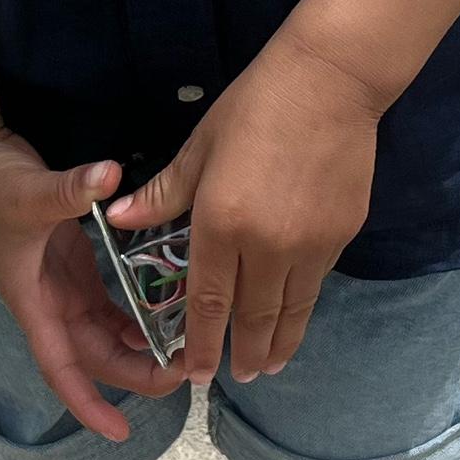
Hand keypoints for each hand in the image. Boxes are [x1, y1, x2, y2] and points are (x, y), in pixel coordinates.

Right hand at [0, 128, 182, 441]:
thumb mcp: (29, 192)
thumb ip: (70, 188)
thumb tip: (108, 175)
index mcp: (34, 301)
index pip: (62, 368)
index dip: (88, 404)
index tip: (121, 434)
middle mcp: (50, 302)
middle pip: (96, 356)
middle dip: (138, 372)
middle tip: (186, 370)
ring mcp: (63, 283)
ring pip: (106, 333)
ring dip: (140, 346)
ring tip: (186, 346)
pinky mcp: (74, 262)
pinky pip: (109, 301)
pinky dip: (135, 312)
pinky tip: (167, 312)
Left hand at [105, 29, 381, 386]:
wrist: (329, 81)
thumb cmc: (254, 106)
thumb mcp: (200, 146)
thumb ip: (163, 193)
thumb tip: (118, 216)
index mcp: (222, 223)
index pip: (209, 302)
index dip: (202, 344)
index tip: (196, 374)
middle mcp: (266, 247)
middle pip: (253, 318)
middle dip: (242, 356)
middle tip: (236, 378)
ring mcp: (309, 245)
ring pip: (290, 312)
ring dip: (277, 345)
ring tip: (266, 366)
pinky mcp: (341, 236)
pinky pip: (315, 285)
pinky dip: (302, 310)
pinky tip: (295, 316)